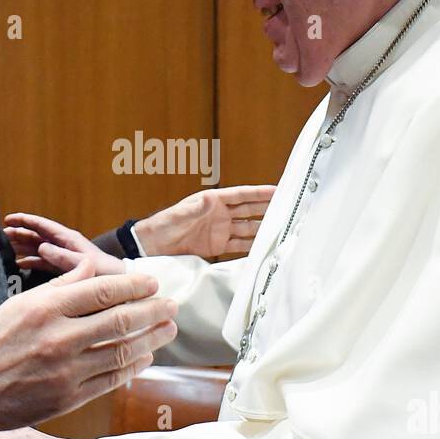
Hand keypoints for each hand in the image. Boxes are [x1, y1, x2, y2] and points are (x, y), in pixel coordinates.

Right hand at [0, 259, 176, 438]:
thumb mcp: (18, 304)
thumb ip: (60, 286)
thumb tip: (92, 267)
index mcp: (45, 309)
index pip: (102, 291)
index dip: (134, 286)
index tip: (152, 283)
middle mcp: (59, 339)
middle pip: (120, 321)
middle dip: (153, 311)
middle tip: (171, 305)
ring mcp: (66, 372)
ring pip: (122, 352)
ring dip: (151, 339)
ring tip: (167, 329)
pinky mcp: (68, 399)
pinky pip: (111, 381)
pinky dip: (133, 367)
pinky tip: (144, 356)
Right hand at [3, 212, 123, 275]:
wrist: (120, 285)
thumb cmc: (106, 273)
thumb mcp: (83, 264)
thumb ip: (62, 256)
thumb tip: (41, 246)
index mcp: (68, 239)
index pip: (43, 226)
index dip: (25, 221)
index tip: (9, 219)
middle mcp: (65, 245)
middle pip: (38, 234)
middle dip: (20, 232)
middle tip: (1, 233)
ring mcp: (64, 256)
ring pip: (38, 247)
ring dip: (24, 245)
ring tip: (7, 245)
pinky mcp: (64, 268)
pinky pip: (43, 261)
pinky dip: (31, 261)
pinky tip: (20, 264)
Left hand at [133, 185, 275, 256]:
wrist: (151, 247)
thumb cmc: (162, 225)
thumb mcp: (178, 215)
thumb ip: (194, 209)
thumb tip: (209, 199)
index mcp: (212, 201)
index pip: (241, 196)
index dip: (259, 193)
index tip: (278, 190)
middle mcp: (220, 215)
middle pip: (250, 211)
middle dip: (268, 209)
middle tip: (288, 208)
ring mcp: (220, 231)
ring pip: (248, 228)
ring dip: (263, 229)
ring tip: (282, 229)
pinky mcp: (217, 247)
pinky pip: (240, 245)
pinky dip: (252, 246)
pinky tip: (265, 247)